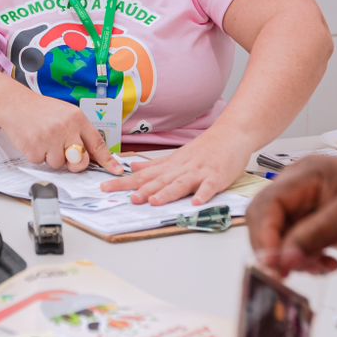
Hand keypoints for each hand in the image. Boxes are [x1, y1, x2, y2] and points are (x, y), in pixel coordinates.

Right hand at [0, 93, 125, 173]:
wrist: (15, 104)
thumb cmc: (42, 111)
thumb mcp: (67, 115)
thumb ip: (81, 133)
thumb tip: (94, 155)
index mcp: (77, 118)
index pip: (97, 144)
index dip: (107, 160)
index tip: (116, 170)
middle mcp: (65, 128)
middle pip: (80, 162)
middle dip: (74, 163)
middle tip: (64, 152)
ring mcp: (49, 138)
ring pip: (58, 164)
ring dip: (51, 157)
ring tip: (44, 139)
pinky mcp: (33, 147)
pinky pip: (41, 163)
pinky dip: (37, 155)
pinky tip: (34, 140)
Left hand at [100, 134, 248, 205]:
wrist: (231, 134)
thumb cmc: (205, 148)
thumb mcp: (176, 155)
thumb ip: (155, 164)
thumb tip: (133, 167)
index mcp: (170, 165)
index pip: (142, 175)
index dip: (124, 182)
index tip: (105, 187)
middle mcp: (181, 169)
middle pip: (158, 180)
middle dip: (142, 190)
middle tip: (128, 199)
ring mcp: (199, 172)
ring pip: (181, 183)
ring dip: (167, 193)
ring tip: (154, 202)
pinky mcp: (217, 176)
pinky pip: (209, 187)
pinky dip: (203, 194)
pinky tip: (196, 203)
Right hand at [246, 155, 336, 276]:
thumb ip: (311, 238)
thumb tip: (282, 260)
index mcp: (305, 173)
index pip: (268, 203)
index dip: (264, 235)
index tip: (271, 264)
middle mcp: (299, 186)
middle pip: (267, 220)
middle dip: (276, 249)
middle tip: (287, 274)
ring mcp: (305, 204)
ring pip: (280, 237)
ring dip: (295, 258)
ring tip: (322, 266)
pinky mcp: (312, 221)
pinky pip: (295, 244)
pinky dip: (307, 258)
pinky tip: (328, 263)